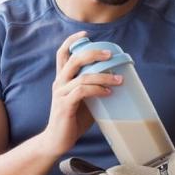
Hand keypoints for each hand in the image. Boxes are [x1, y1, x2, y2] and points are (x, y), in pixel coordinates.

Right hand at [42, 31, 122, 156]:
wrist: (56, 141)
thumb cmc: (71, 120)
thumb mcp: (83, 101)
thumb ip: (93, 89)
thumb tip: (116, 82)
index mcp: (62, 79)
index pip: (62, 53)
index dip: (72, 41)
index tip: (86, 34)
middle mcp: (59, 83)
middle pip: (73, 59)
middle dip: (93, 53)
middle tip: (110, 55)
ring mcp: (60, 94)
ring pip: (82, 76)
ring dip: (103, 76)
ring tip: (119, 80)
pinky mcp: (64, 105)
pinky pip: (82, 92)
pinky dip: (97, 90)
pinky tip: (108, 93)